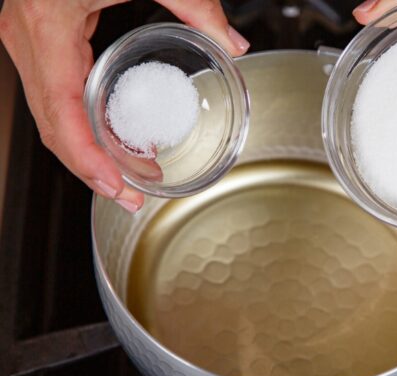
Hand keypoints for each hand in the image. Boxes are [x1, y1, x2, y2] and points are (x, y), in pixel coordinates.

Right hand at [0, 0, 249, 211]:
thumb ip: (196, 7)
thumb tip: (234, 43)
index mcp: (47, 24)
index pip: (61, 111)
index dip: (87, 158)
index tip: (117, 186)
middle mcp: (25, 35)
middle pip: (50, 123)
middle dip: (89, 167)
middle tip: (131, 197)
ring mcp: (23, 35)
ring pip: (46, 110)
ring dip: (84, 147)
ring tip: (128, 174)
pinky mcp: (34, 32)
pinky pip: (50, 88)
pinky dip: (77, 118)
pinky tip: (110, 133)